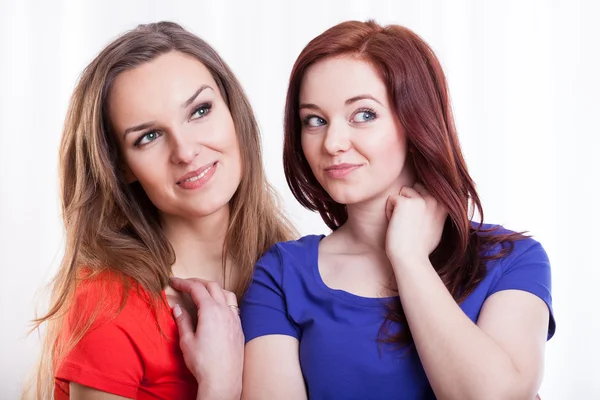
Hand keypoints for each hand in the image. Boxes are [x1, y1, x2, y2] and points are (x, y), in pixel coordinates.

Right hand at [169, 277, 243, 399]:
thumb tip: (177, 308)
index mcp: (210, 311)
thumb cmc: (203, 362)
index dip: (184, 282)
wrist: (223, 379)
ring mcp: (234, 318)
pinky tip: (217, 308)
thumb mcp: (187, 341)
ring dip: (214, 289)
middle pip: (213, 286)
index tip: (174, 281)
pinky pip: (233, 305)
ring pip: (226, 293)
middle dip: (198, 282)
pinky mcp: (239, 327)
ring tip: (203, 292)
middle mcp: (225, 311)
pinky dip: (223, 300)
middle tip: (185, 284)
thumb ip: (183, 321)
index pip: (196, 288)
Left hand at [385, 183, 446, 267]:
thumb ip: (436, 211)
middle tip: (409, 222)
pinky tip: (396, 225)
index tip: (417, 221)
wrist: (410, 258)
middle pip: (415, 187)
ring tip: (403, 224)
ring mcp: (420, 200)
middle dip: (409, 200)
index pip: (427, 188)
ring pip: (403, 192)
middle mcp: (435, 199)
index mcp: (445, 205)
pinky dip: (389, 211)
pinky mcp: (404, 202)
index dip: (418, 203)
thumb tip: (433, 200)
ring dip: (399, 205)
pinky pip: (392, 199)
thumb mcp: (437, 227)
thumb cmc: (421, 248)